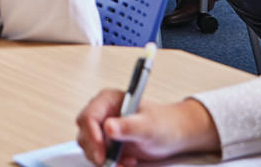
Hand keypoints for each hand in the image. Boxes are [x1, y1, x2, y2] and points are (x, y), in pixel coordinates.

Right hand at [74, 92, 218, 165]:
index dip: (92, 137)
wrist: (175, 135)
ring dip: (104, 160)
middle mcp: (102, 113)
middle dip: (97, 152)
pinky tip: (128, 162)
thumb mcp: (149, 126)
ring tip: (126, 163)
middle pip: (85, 135)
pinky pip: (100, 156)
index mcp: (108, 100)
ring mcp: (103, 129)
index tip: (102, 155)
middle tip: (112, 164)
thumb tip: (108, 127)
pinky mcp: (108, 143)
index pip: (88, 118)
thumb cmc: (165, 124)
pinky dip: (111, 163)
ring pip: (90, 148)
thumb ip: (129, 126)